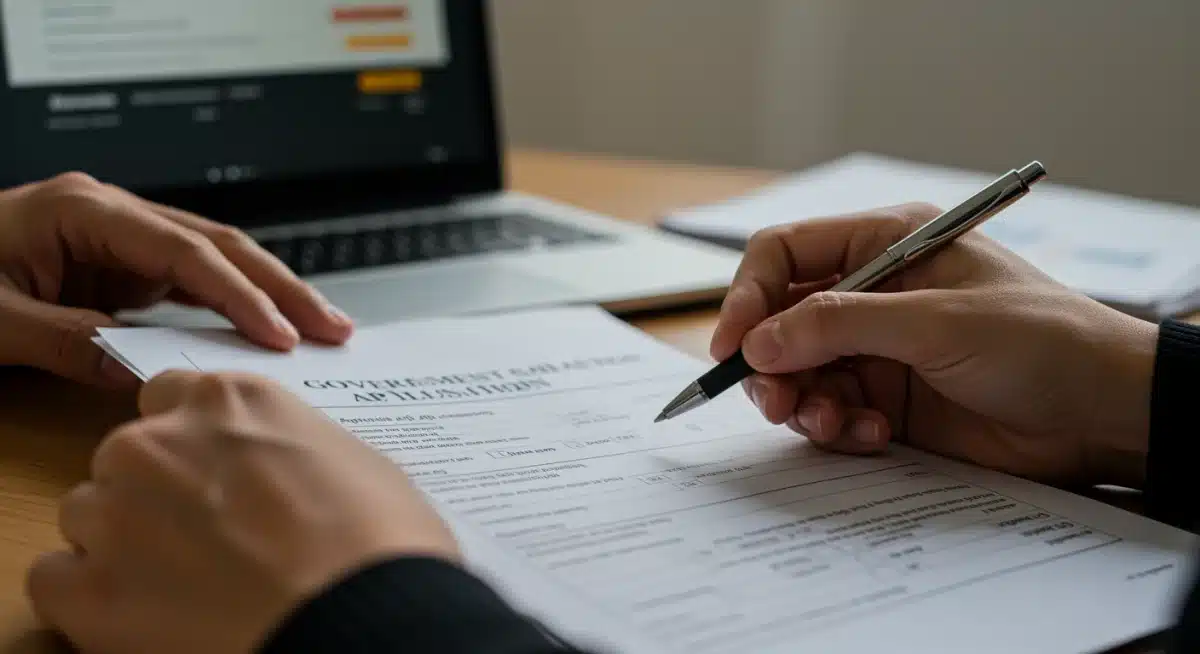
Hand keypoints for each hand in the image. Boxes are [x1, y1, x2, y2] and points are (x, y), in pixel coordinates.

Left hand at [0, 173, 353, 387]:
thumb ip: (70, 343)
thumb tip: (143, 376)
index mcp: (83, 210)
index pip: (184, 252)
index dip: (238, 294)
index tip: (278, 335)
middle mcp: (112, 218)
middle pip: (218, 246)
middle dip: (280, 287)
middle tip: (334, 326)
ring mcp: (120, 242)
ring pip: (214, 263)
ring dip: (267, 296)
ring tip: (320, 329)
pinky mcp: (120, 269)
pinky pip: (190, 287)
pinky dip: (232, 310)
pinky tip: (265, 333)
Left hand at [26, 371, 457, 653]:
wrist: (364, 618)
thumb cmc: (380, 542)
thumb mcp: (352, 460)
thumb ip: (287, 448)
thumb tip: (279, 472)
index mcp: (230, 400)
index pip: (169, 397)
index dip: (190, 441)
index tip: (212, 475)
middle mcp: (159, 441)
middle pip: (124, 457)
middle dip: (154, 493)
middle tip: (207, 539)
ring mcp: (116, 512)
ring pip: (87, 515)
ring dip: (122, 543)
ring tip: (184, 585)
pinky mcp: (88, 589)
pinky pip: (55, 579)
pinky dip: (90, 598)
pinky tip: (145, 614)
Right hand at [711, 203, 1157, 488]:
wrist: (1103, 414)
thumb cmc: (1041, 342)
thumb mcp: (936, 322)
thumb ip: (840, 326)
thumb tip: (757, 342)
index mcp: (885, 245)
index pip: (786, 254)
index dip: (748, 295)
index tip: (731, 345)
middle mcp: (873, 294)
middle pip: (781, 319)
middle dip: (770, 361)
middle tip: (775, 399)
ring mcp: (878, 348)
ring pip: (798, 371)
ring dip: (801, 401)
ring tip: (830, 422)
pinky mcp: (887, 399)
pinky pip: (830, 411)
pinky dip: (836, 427)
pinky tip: (870, 434)